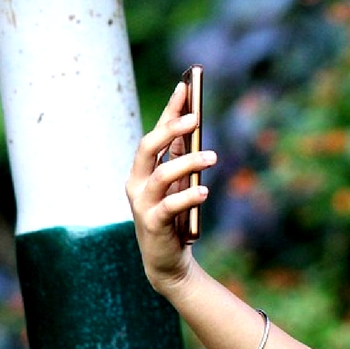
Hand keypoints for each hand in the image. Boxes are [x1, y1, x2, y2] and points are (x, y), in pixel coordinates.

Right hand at [125, 82, 217, 292]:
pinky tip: (205, 192)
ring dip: (188, 163)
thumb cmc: (174, 218)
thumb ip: (181, 158)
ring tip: (213, 157)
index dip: (170, 111)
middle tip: (197, 118)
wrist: (167, 261)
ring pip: (161, 175)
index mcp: (142, 170)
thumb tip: (194, 126)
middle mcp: (136, 183)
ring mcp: (142, 204)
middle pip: (148, 147)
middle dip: (171, 129)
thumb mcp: (178, 185)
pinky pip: (170, 206)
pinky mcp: (152, 224)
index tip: (185, 87)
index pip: (155, 134)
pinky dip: (188, 197)